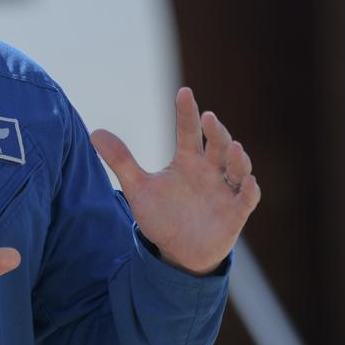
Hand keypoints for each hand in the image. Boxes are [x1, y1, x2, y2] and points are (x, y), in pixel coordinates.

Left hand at [90, 87, 259, 275]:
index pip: (189, 131)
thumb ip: (121, 161)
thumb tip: (94, 133)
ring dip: (237, 158)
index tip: (184, 92)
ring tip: (233, 146)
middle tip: (209, 117)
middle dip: (216, 132)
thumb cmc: (162, 215)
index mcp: (188, 160)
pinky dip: (250, 190)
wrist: (177, 252)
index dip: (187, 112)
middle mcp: (210, 170)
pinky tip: (248, 182)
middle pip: (217, 145)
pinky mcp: (235, 213)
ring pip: (237, 168)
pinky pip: (247, 199)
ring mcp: (225, 191)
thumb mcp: (138, 189)